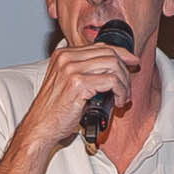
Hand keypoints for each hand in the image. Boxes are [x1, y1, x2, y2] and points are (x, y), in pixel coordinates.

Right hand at [18, 35, 142, 154]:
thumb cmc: (54, 111)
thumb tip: (110, 69)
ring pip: (113, 65)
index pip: (100, 46)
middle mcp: (66, 58)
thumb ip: (83, 71)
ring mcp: (71, 69)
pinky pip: (111, 81)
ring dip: (124, 83)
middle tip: (127, 87)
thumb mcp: (67, 84)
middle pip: (109, 53)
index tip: (132, 61)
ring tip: (122, 97)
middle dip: (125, 70)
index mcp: (63, 54)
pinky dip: (121, 92)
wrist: (40, 127)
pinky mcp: (78, 84)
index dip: (121, 53)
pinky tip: (118, 102)